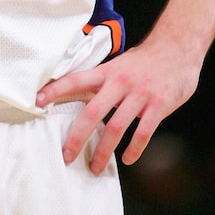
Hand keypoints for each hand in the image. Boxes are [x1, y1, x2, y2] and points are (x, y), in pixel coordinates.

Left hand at [35, 40, 200, 173]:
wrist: (178, 48)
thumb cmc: (145, 60)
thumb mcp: (119, 64)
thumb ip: (103, 81)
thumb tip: (79, 97)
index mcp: (107, 72)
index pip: (75, 80)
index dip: (55, 90)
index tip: (37, 102)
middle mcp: (120, 82)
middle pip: (92, 112)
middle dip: (77, 136)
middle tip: (66, 156)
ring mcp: (140, 94)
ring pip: (116, 127)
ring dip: (104, 151)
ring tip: (96, 167)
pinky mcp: (159, 105)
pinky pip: (143, 132)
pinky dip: (134, 149)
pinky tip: (127, 159)